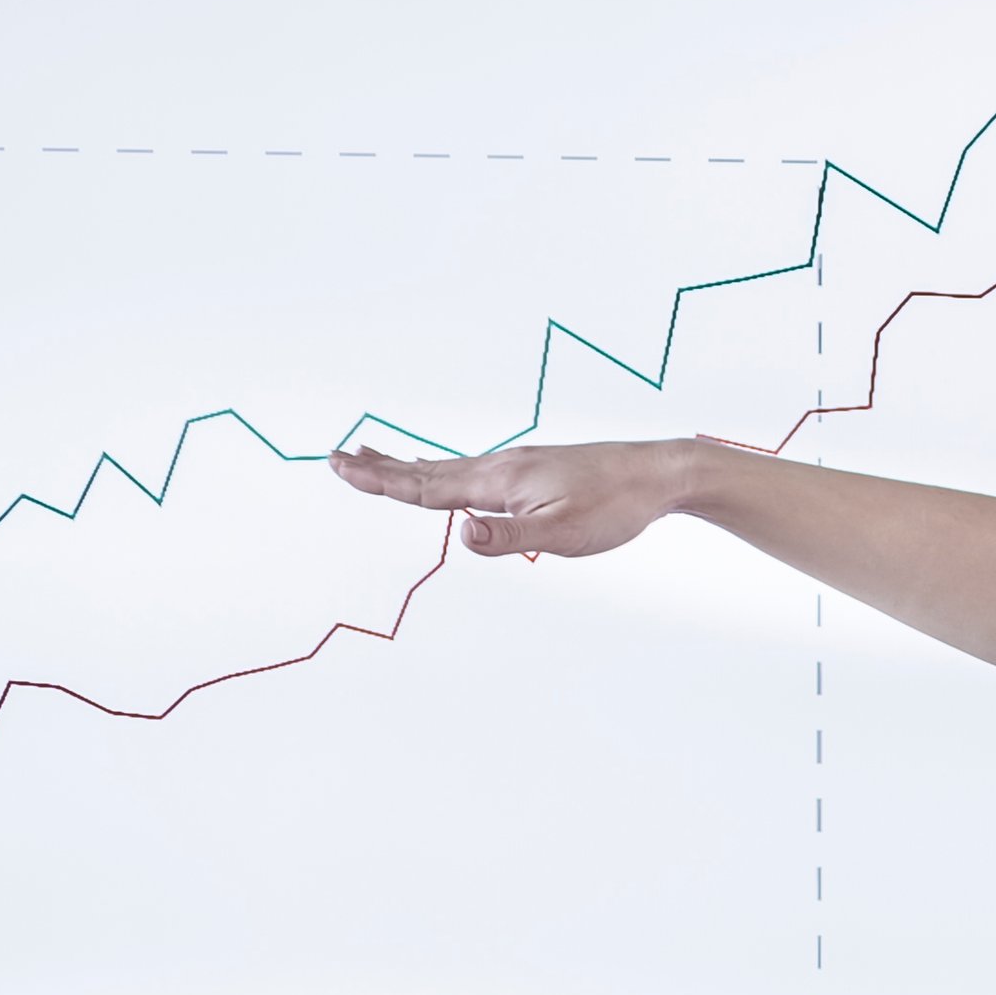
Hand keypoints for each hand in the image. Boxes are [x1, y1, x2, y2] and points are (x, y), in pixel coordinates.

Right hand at [327, 439, 697, 556]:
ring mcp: (517, 466)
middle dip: (381, 468)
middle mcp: (501, 466)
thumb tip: (460, 534)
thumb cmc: (616, 506)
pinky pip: (473, 471)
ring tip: (375, 458)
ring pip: (449, 468)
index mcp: (500, 480)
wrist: (657, 474)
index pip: (428, 485)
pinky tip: (448, 474)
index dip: (382, 480)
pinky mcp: (533, 471)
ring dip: (407, 465)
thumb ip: (509, 537)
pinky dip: (444, 470)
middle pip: (428, 471)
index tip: (341, 467)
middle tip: (338, 457)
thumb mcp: (564, 534)